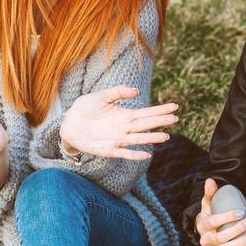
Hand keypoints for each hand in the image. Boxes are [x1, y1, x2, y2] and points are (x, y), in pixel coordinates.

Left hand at [59, 85, 177, 160]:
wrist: (69, 124)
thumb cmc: (85, 108)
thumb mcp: (101, 96)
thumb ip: (118, 92)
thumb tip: (136, 91)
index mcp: (124, 114)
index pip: (146, 112)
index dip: (160, 110)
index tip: (174, 107)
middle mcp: (124, 128)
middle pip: (146, 125)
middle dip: (160, 122)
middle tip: (175, 119)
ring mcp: (117, 139)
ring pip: (138, 139)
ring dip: (151, 138)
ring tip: (165, 136)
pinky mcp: (108, 150)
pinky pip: (124, 153)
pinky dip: (134, 154)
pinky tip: (146, 154)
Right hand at [195, 178, 245, 245]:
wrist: (205, 232)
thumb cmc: (209, 216)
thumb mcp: (208, 204)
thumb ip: (210, 193)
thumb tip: (210, 180)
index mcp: (203, 225)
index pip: (214, 221)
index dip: (227, 217)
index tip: (242, 212)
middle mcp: (206, 239)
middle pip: (220, 237)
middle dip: (236, 230)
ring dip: (238, 244)